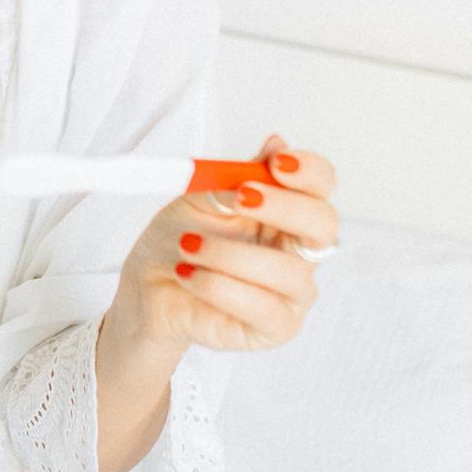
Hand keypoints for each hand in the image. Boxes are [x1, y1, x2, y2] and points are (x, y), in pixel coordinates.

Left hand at [116, 133, 339, 353]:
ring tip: (188, 246)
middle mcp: (300, 251)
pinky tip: (188, 275)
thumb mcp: (200, 198)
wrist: (148, 286)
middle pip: (323, 225)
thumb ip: (238, 177)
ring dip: (230, 254)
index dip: (310, 172)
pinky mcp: (275, 328)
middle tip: (240, 197)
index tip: (277, 161)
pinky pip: (262, 308)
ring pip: (287, 271)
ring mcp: (293, 292)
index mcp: (287, 212)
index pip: (320, 187)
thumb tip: (276, 143)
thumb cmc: (179, 238)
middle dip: (284, 207)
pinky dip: (219, 286)